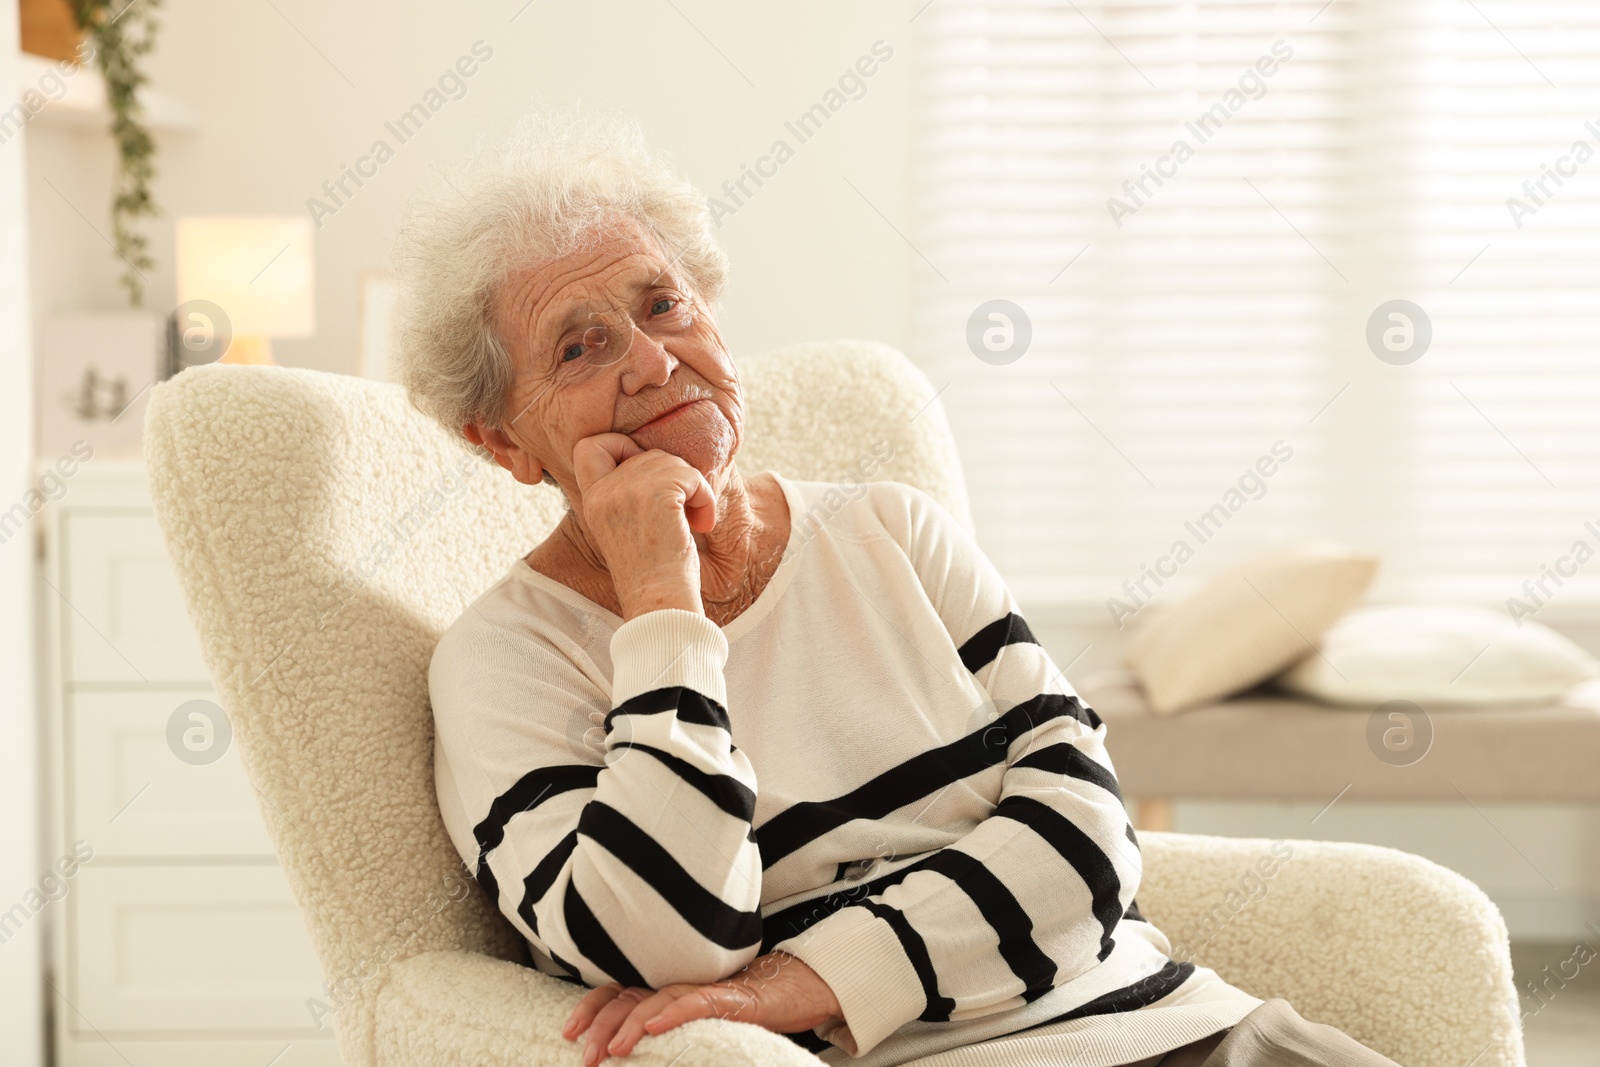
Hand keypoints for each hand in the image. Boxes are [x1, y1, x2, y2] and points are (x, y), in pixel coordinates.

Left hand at [562, 951, 841, 1063]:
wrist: (794, 992)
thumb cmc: (740, 1012)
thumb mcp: (692, 1024)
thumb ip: (663, 1030)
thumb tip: (626, 1050)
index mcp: (664, 988)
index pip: (618, 992)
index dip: (591, 1009)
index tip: (567, 1034)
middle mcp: (678, 982)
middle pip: (630, 996)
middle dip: (602, 1026)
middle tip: (585, 1056)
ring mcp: (704, 988)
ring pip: (658, 999)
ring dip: (632, 1024)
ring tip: (614, 1049)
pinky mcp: (732, 999)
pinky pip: (697, 1003)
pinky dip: (674, 1013)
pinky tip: (655, 1028)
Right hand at [571, 433, 716, 619]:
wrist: (660, 601)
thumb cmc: (652, 571)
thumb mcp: (624, 525)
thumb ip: (628, 492)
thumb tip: (661, 460)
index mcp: (593, 499)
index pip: (590, 446)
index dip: (619, 445)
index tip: (643, 471)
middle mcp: (605, 491)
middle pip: (648, 454)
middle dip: (674, 478)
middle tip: (681, 513)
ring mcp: (629, 489)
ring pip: (674, 463)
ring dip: (693, 490)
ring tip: (691, 523)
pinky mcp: (658, 493)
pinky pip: (693, 477)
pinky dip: (705, 498)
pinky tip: (701, 524)